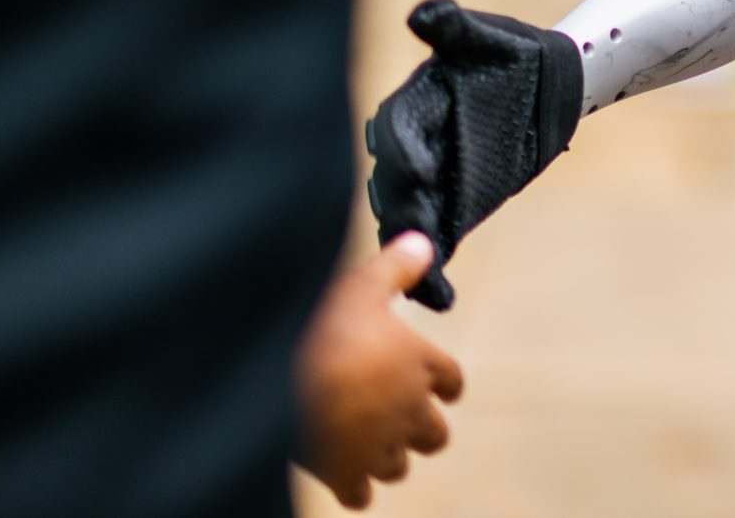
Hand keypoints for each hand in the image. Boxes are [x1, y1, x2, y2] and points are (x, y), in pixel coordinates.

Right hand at [294, 234, 464, 510]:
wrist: (282, 382)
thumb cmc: (322, 327)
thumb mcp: (361, 285)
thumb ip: (394, 266)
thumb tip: (422, 242)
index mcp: (419, 364)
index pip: (451, 380)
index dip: (444, 386)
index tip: (442, 390)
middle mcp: (409, 409)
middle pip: (434, 434)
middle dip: (420, 431)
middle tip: (401, 424)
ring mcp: (379, 446)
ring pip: (398, 466)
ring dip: (387, 459)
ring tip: (368, 449)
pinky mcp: (346, 474)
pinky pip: (360, 494)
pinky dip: (353, 489)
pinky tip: (341, 479)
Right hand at [365, 0, 583, 309]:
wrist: (547, 87)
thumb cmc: (511, 54)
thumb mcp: (487, 38)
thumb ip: (455, 29)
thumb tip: (427, 11)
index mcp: (410, 106)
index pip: (397, 130)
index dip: (405, 149)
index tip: (420, 167)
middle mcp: (409, 148)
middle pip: (395, 182)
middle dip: (404, 205)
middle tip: (414, 232)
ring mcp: (427, 182)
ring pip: (407, 218)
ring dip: (412, 245)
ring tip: (424, 272)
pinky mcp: (448, 208)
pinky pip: (434, 241)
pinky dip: (431, 271)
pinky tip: (440, 297)